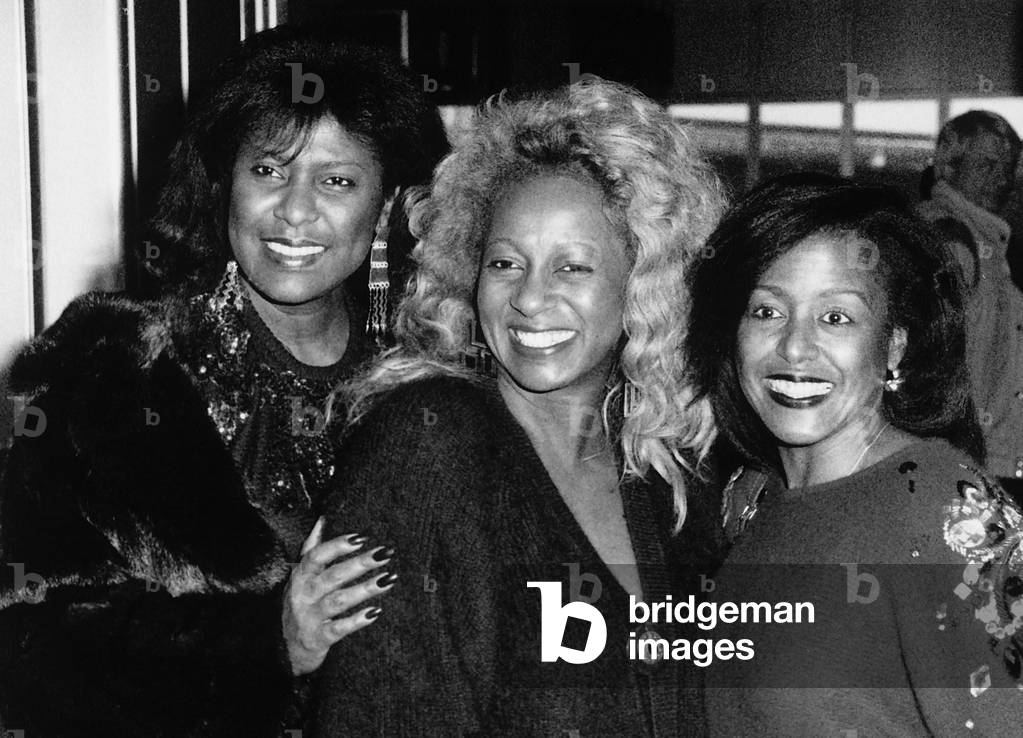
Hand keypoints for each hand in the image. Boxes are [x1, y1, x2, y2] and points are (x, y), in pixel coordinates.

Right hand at [282, 517, 394, 675]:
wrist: (286, 647)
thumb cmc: (300, 603)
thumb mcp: (300, 575)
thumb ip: (312, 547)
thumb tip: (323, 519)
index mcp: (301, 575)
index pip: (316, 556)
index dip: (337, 546)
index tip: (361, 537)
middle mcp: (304, 594)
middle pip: (333, 576)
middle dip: (360, 564)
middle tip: (385, 554)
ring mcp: (309, 617)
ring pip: (338, 601)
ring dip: (364, 590)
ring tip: (388, 579)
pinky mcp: (318, 638)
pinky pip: (339, 629)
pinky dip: (356, 621)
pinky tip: (375, 612)